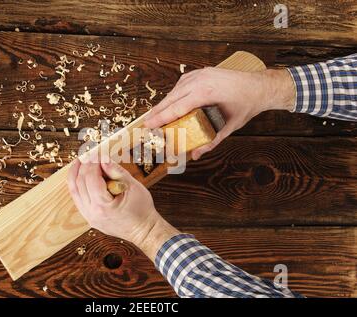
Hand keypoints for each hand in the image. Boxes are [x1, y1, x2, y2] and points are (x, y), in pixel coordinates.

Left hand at [67, 158, 178, 259]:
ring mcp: (89, 217)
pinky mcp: (89, 218)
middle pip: (80, 183)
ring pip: (74, 191)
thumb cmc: (142, 211)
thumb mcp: (132, 186)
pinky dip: (78, 185)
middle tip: (89, 154)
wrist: (144, 231)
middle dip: (83, 166)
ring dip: (76, 174)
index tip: (97, 153)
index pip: (91, 178)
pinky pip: (78, 199)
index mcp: (103, 206)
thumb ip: (116, 171)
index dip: (93, 163)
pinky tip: (81, 176)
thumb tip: (104, 159)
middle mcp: (92, 213)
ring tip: (80, 162)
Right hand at [144, 68, 294, 158]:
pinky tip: (170, 103)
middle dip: (157, 112)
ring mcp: (199, 74)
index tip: (148, 125)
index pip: (175, 108)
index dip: (159, 118)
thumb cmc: (246, 105)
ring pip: (174, 90)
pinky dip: (174, 94)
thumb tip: (194, 154)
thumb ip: (210, 141)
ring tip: (156, 116)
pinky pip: (181, 84)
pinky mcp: (201, 72)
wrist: (259, 86)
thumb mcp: (229, 127)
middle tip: (146, 124)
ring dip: (165, 103)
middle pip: (170, 98)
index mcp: (205, 93)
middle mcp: (199, 81)